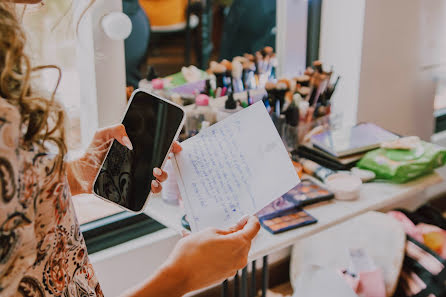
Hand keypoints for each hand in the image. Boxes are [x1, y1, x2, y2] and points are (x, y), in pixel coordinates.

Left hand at [67, 124, 181, 195]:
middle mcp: (141, 162)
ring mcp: (138, 175)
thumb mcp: (102, 134)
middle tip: (164, 159)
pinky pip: (149, 192)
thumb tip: (129, 141)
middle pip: (164, 161)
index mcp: (137, 148)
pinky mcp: (133, 189)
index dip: (170, 145)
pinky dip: (155, 189)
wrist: (80, 172)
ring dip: (163, 175)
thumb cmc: (92, 152)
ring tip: (156, 173)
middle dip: (169, 160)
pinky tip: (151, 185)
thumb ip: (115, 130)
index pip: (159, 145)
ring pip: (160, 177)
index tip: (175, 146)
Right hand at [123, 216, 260, 296]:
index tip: (246, 217)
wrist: (178, 276)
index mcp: (239, 244)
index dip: (251, 220)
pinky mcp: (225, 275)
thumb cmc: (192, 252)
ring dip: (227, 243)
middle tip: (223, 225)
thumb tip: (236, 228)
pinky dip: (222, 253)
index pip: (254, 228)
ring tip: (209, 239)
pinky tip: (207, 250)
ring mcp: (233, 268)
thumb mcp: (210, 232)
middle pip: (245, 240)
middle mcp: (240, 258)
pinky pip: (228, 259)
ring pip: (236, 250)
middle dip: (237, 232)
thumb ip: (227, 230)